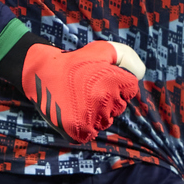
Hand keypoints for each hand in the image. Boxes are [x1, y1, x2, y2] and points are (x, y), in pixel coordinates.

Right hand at [21, 40, 144, 143]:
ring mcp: (91, 119)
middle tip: (86, 88)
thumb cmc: (76, 62)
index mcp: (113, 82)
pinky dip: (85, 125)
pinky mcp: (79, 132)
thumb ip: (128, 57)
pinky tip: (74, 110)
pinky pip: (92, 133)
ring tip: (79, 98)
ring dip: (97, 113)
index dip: (117, 83)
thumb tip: (141, 74)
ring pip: (106, 121)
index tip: (100, 78)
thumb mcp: (103, 50)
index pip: (130, 90)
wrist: (43, 73)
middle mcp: (104, 102)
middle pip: (119, 107)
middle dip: (108, 99)